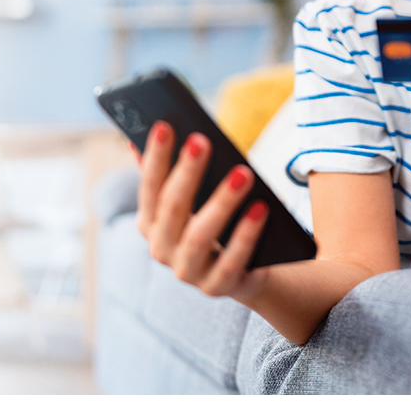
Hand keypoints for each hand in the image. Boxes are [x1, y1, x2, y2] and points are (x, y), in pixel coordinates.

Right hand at [134, 121, 269, 299]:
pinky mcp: (218, 286)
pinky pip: (233, 260)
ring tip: (243, 173)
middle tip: (203, 140)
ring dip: (222, 202)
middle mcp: (162, 250)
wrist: (245, 269)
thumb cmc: (216, 221)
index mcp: (150, 224)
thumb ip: (172, 172)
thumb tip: (148, 132)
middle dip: (187, 172)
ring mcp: (188, 272)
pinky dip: (247, 233)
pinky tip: (262, 208)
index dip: (155, 157)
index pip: (149, 186)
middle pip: (173, 208)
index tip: (165, 125)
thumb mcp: (194, 198)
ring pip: (201, 235)